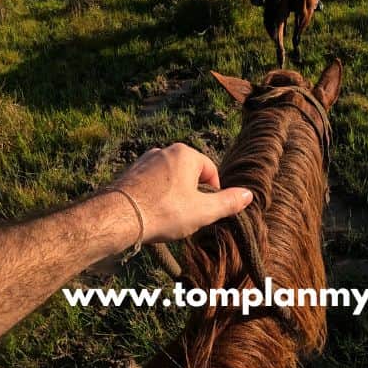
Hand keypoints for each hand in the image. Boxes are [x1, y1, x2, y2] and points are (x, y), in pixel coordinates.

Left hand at [110, 143, 252, 243]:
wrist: (118, 216)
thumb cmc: (164, 212)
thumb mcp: (203, 211)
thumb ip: (228, 202)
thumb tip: (249, 195)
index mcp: (186, 154)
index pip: (211, 171)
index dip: (214, 193)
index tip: (207, 212)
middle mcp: (165, 150)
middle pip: (190, 173)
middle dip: (192, 194)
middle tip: (189, 217)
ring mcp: (145, 160)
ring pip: (170, 178)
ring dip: (174, 195)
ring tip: (169, 217)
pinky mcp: (130, 172)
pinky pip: (152, 182)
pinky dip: (156, 195)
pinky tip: (152, 213)